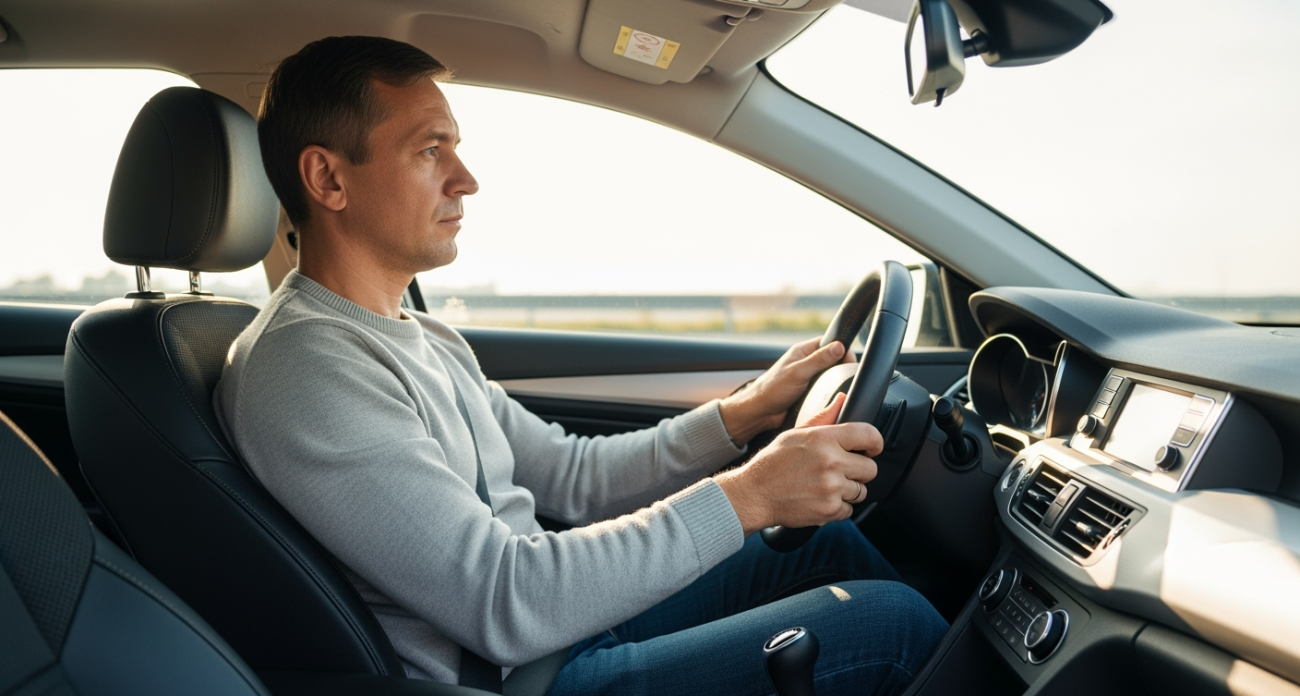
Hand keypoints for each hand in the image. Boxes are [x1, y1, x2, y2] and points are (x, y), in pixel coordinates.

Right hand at [715, 393, 883, 535]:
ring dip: (848, 491)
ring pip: (861, 492)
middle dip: (860, 471)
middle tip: (842, 472)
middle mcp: (831, 462)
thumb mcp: (795, 433)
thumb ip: (823, 418)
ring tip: (826, 486)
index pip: (869, 435)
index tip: (872, 449)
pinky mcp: (829, 509)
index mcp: (823, 439)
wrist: (754, 494)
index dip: (875, 443)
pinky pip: (849, 510)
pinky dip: (837, 508)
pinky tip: (820, 499)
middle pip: (871, 469)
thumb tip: (842, 400)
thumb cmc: (773, 463)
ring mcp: (831, 488)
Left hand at [718, 337, 855, 444]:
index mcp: (803, 351)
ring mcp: (808, 377)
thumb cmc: (772, 389)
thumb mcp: (798, 372)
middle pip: (832, 359)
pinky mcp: (808, 391)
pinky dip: (830, 392)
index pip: (829, 342)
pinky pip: (825, 388)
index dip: (842, 348)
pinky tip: (834, 397)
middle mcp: (806, 362)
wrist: (760, 412)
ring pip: (830, 375)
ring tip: (844, 386)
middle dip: (842, 365)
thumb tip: (839, 347)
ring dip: (836, 380)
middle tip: (849, 374)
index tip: (851, 359)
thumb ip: (818, 360)